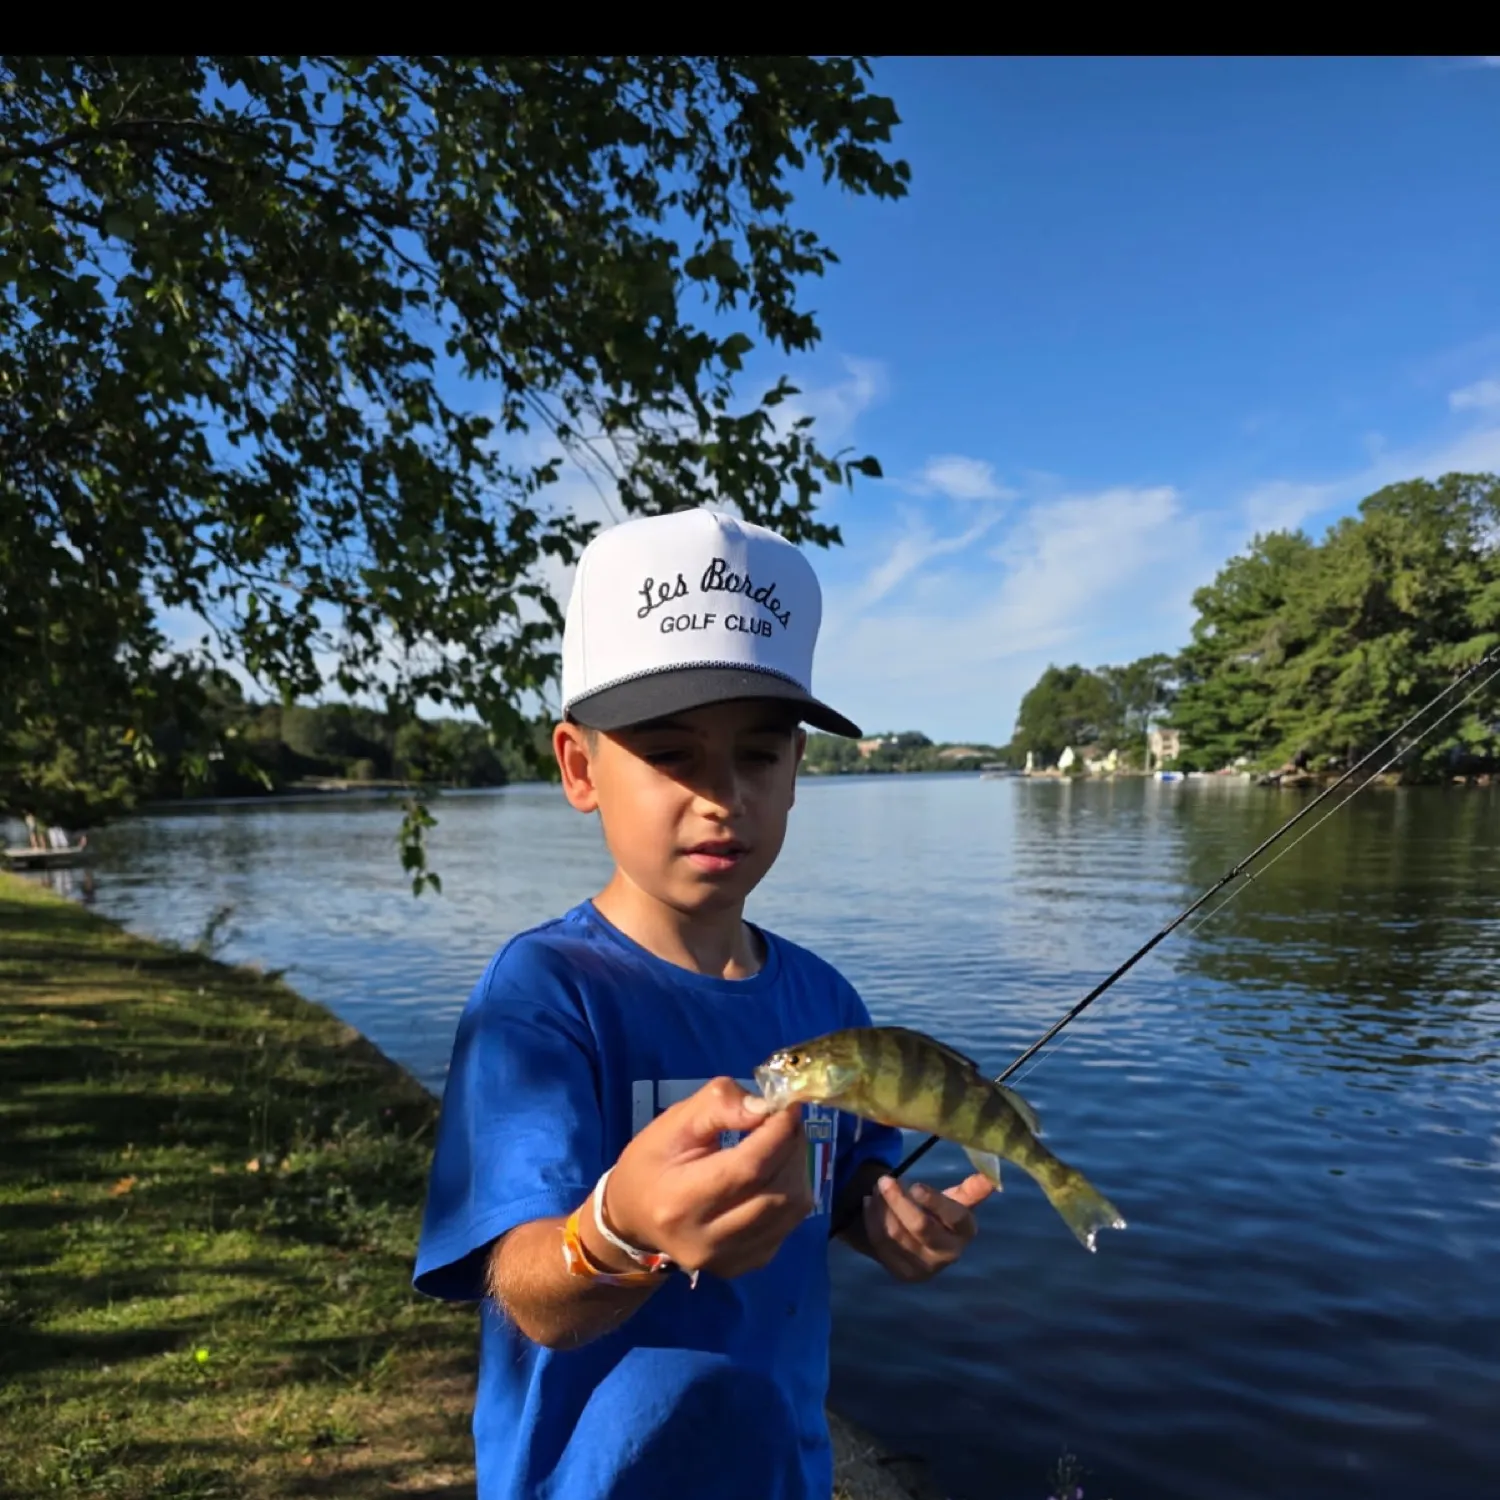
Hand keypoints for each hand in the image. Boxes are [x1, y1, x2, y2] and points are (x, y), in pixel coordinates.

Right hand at [599, 1077, 813, 1280]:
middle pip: (777, 1192)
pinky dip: (791, 1193)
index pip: (747, 1168)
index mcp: (681, 1201)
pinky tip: (775, 1175)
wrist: (633, 1218)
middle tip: (787, 1120)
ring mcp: (728, 1259)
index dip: (777, 1134)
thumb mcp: (674, 1123)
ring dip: (798, 1169)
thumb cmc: (651, 1162)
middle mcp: (706, 1240)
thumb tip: (765, 1107)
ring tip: (783, 1143)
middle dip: (792, 1148)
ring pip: (791, 1210)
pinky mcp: (744, 1265)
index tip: (788, 1105)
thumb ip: (718, 1106)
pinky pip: (789, 1225)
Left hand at [862, 1172, 994, 1282]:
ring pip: (896, 1233)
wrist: (921, 1244)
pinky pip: (880, 1243)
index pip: (955, 1217)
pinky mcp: (902, 1273)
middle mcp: (949, 1254)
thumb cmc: (941, 1215)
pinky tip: (869, 1203)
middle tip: (884, 1179)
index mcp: (965, 1231)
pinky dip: (872, 1219)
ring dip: (882, 1206)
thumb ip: (972, 1189)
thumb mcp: (957, 1201)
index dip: (935, 1201)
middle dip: (898, 1200)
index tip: (915, 1185)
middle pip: (920, 1226)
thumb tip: (992, 1176)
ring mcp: (925, 1268)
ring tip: (877, 1187)